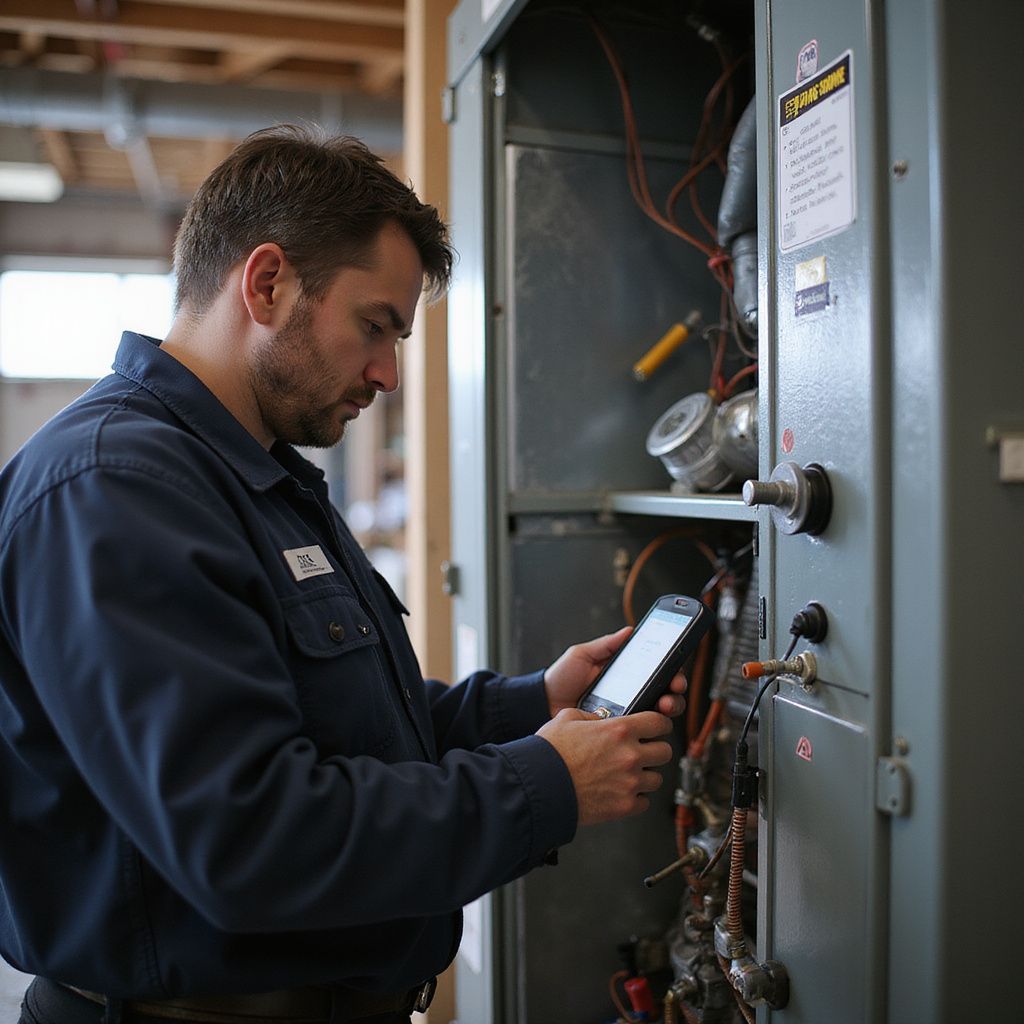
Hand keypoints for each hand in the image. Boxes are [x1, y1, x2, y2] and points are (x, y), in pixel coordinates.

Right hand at [537, 709, 673, 825]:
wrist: (537, 787)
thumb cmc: (549, 753)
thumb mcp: (567, 718)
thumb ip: (591, 715)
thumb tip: (601, 720)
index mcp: (619, 730)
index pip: (659, 722)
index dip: (659, 724)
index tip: (656, 728)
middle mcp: (629, 755)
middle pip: (665, 751)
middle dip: (655, 750)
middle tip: (642, 752)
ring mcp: (629, 783)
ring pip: (657, 779)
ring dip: (645, 775)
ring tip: (627, 775)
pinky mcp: (624, 806)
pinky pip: (644, 802)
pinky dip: (635, 798)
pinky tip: (620, 792)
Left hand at [544, 626, 686, 718]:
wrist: (542, 704)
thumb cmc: (560, 678)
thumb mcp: (581, 655)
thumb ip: (605, 645)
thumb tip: (629, 630)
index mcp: (625, 675)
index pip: (656, 672)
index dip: (672, 671)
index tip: (675, 671)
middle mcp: (630, 694)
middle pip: (665, 693)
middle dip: (675, 691)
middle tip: (672, 690)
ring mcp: (625, 714)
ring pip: (658, 715)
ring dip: (668, 709)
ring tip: (663, 706)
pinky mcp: (617, 732)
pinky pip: (639, 732)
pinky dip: (649, 728)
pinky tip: (648, 723)